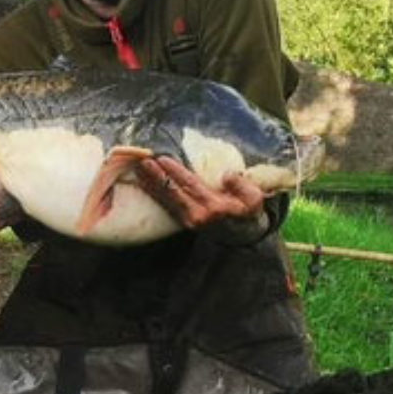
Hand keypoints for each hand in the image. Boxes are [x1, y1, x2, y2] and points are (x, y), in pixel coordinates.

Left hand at [135, 156, 264, 229]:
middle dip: (156, 176)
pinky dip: (154, 193)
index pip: (190, 185)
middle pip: (173, 192)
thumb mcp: (254, 199)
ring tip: (138, 169)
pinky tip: (144, 183)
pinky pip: (165, 206)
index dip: (175, 172)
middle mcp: (198, 215)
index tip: (162, 159)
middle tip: (142, 161)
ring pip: (166, 199)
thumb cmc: (247, 211)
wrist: (243, 234)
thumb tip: (227, 174)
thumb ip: (242, 186)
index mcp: (214, 207)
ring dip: (150, 183)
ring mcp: (188, 221)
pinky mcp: (183, 222)